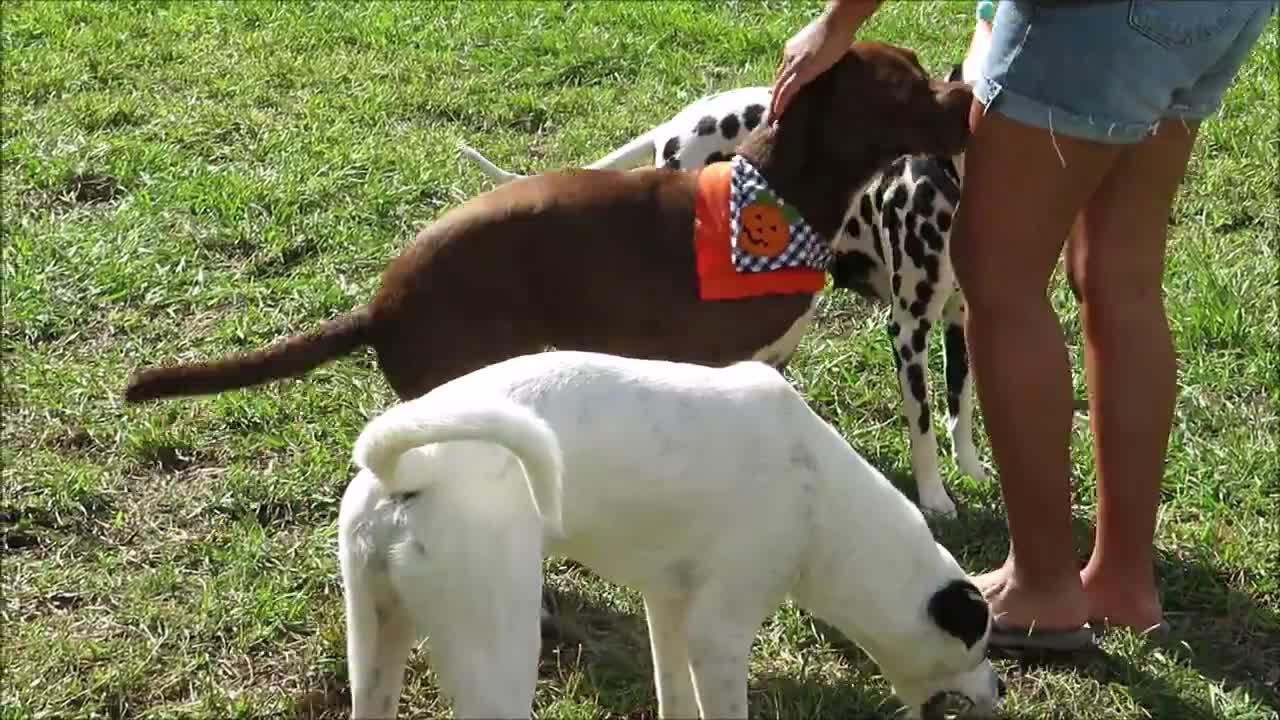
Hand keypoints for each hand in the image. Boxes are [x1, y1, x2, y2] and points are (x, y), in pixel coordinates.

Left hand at [770, 0, 878, 121]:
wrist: (838, 21)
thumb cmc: (838, 29)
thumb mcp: (823, 44)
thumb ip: (818, 56)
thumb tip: (824, 63)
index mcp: (793, 49)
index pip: (784, 71)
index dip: (781, 86)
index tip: (778, 99)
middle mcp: (789, 56)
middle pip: (779, 80)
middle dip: (774, 98)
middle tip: (772, 115)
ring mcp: (793, 62)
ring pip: (779, 86)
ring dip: (775, 104)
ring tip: (773, 120)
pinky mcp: (801, 70)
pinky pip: (786, 89)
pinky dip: (781, 102)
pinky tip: (779, 113)